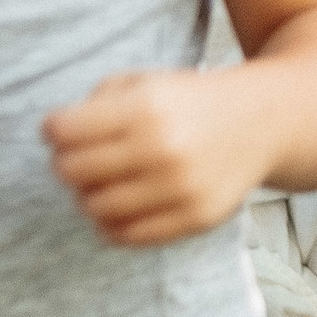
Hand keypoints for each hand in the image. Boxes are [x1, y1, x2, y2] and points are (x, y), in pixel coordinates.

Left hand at [43, 69, 267, 246]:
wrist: (262, 121)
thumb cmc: (190, 101)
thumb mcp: (146, 80)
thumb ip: (97, 101)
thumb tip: (55, 138)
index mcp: (146, 107)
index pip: (64, 132)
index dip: (53, 130)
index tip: (59, 130)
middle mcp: (163, 149)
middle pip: (72, 171)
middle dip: (66, 163)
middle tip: (78, 157)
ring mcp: (180, 188)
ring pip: (94, 208)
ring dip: (86, 195)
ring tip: (99, 182)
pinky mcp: (195, 218)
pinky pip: (127, 235)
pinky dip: (110, 223)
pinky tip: (118, 204)